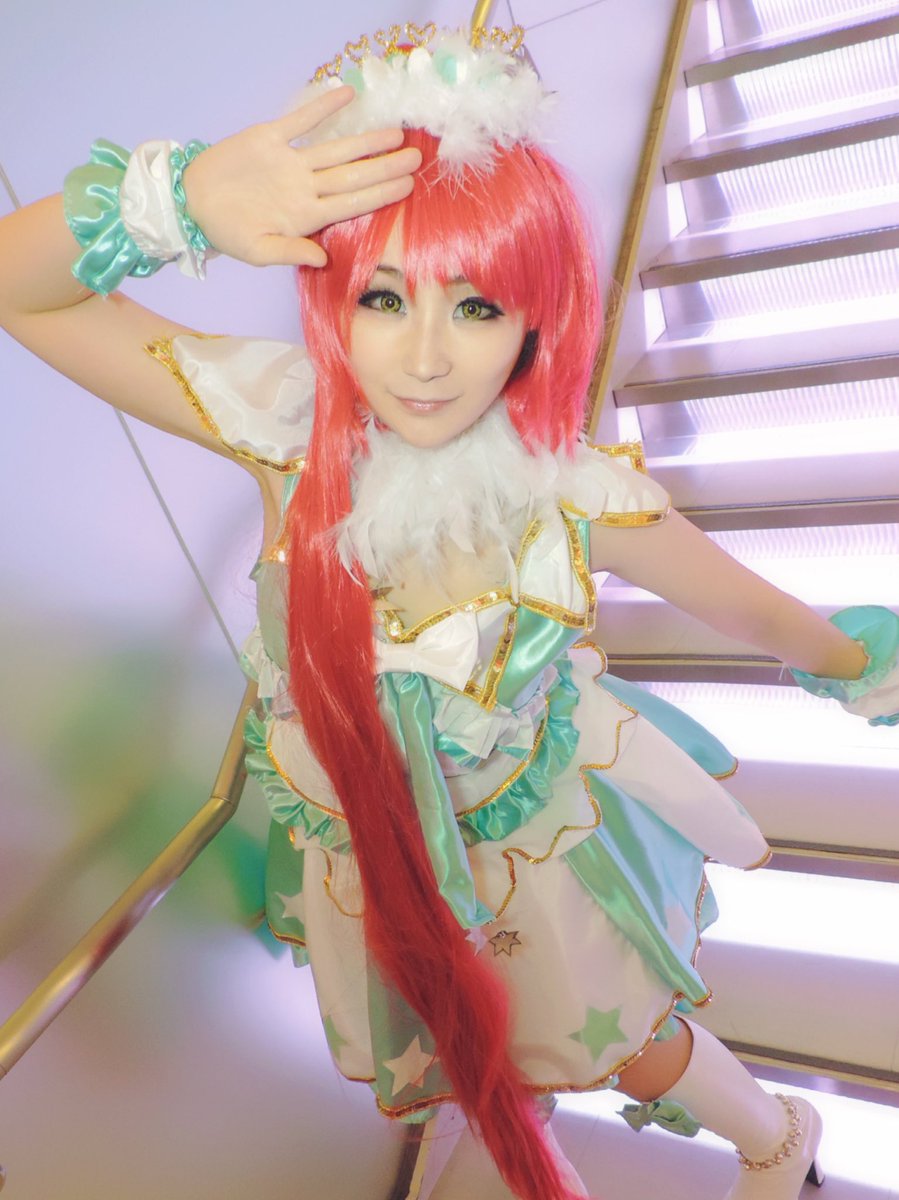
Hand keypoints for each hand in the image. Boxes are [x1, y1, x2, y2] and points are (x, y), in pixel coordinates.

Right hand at [181, 86, 420, 268]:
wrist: (192, 203)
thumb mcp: (256, 251)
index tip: (407, 186)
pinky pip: (300, 122)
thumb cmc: (227, 232)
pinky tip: (347, 96)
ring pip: (335, 149)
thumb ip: (290, 253)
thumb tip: (322, 258)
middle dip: (385, 166)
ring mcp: (290, 163)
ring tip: (396, 133)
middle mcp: (305, 188)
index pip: (351, 203)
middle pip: (352, 175)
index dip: (380, 193)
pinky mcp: (270, 140)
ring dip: (366, 141)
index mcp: (305, 216)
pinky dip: (322, 108)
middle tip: (418, 157)